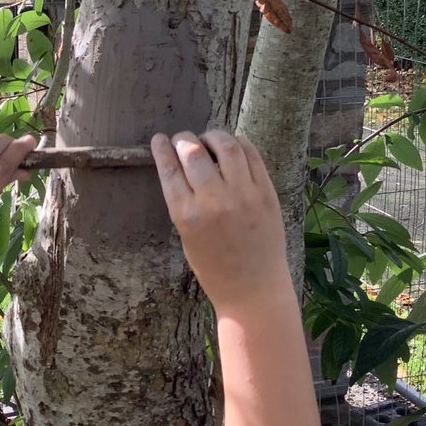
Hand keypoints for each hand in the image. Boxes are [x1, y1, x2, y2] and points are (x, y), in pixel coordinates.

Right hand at [150, 129, 290, 311]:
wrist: (254, 289)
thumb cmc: (214, 268)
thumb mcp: (186, 237)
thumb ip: (183, 202)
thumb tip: (180, 166)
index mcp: (187, 215)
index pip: (170, 169)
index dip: (162, 149)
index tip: (159, 139)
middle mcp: (214, 201)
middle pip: (193, 152)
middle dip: (183, 139)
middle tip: (182, 139)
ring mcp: (243, 195)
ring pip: (225, 146)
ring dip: (212, 136)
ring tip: (207, 140)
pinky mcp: (266, 193)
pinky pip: (252, 155)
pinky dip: (238, 143)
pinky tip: (231, 146)